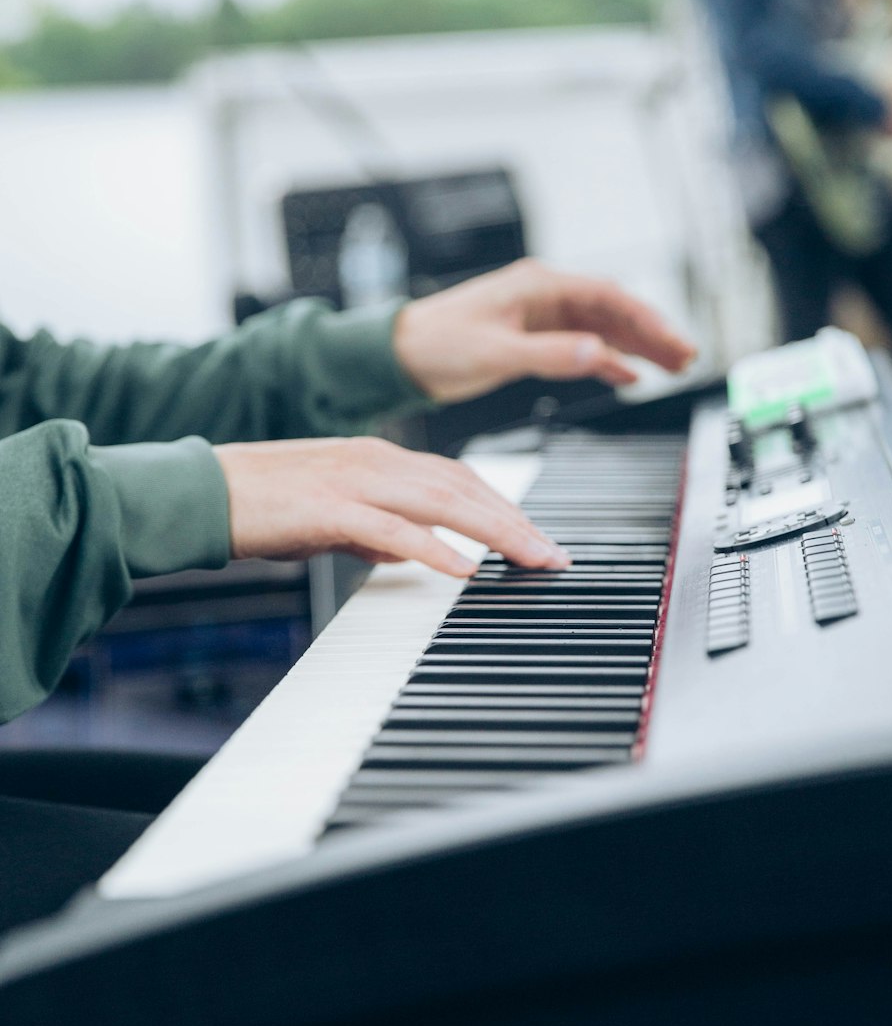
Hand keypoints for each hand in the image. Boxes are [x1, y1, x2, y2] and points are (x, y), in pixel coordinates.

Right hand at [215, 436, 570, 576]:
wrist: (203, 491)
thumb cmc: (265, 505)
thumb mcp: (334, 515)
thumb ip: (377, 531)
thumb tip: (414, 554)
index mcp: (379, 458)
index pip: (459, 478)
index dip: (505, 506)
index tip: (539, 537)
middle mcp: (375, 460)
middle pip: (463, 487)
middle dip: (516, 521)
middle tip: (553, 555)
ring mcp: (353, 480)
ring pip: (440, 501)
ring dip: (493, 531)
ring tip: (529, 559)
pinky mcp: (328, 507)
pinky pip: (391, 528)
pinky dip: (432, 547)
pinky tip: (463, 567)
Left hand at [393, 258, 695, 402]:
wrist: (400, 354)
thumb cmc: (436, 342)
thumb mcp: (495, 350)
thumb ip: (548, 353)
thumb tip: (597, 352)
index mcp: (539, 286)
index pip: (608, 296)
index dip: (647, 319)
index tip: (674, 341)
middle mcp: (545, 296)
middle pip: (613, 310)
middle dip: (652, 332)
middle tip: (686, 357)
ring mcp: (541, 317)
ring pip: (603, 328)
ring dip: (637, 346)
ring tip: (673, 366)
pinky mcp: (533, 340)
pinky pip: (582, 347)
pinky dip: (607, 360)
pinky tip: (628, 375)